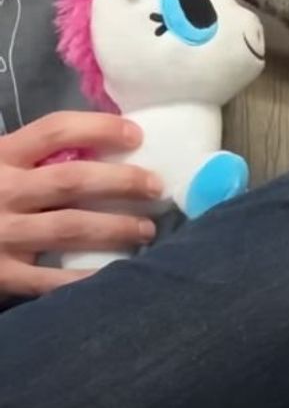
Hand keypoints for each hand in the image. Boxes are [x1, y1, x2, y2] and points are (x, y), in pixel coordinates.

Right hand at [0, 112, 161, 296]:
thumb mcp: (0, 163)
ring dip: (115, 228)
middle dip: (121, 182)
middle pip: (71, 180)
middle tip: (156, 187)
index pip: (55, 129)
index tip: (136, 135)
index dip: (99, 128)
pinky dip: (84, 277)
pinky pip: (48, 279)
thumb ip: (37, 155)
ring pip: (69, 227)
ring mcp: (0, 234)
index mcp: (1, 155)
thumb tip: (107, 142)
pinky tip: (116, 275)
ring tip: (146, 229)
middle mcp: (1, 191)